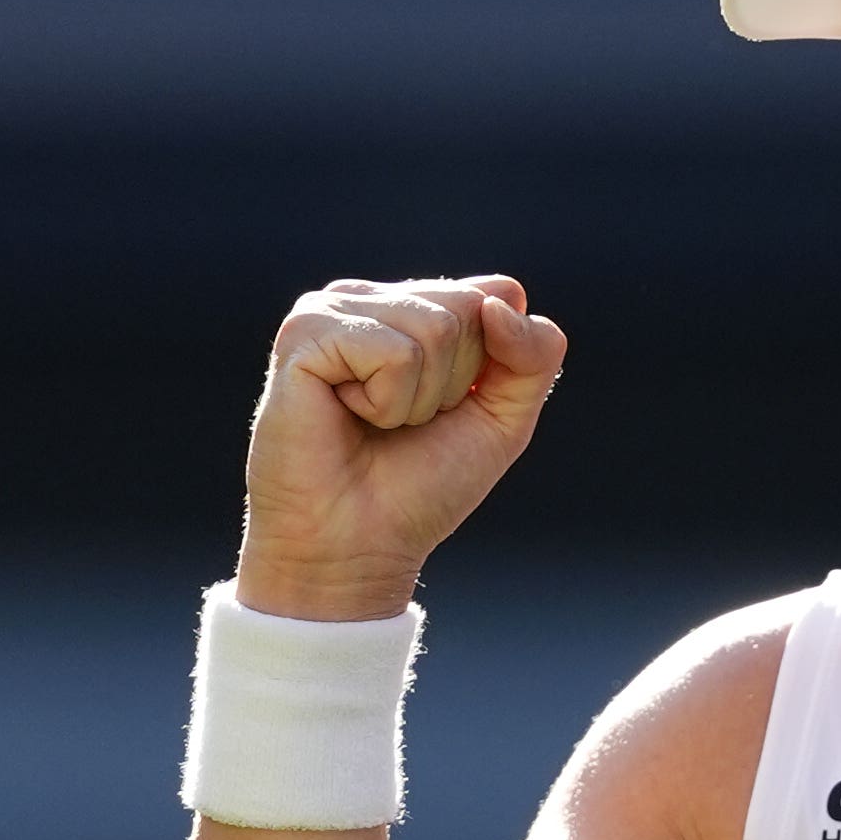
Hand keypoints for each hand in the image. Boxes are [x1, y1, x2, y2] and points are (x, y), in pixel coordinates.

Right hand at [234, 275, 568, 619]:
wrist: (357, 546)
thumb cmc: (422, 485)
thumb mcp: (506, 417)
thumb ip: (535, 354)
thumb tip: (497, 301)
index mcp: (416, 306)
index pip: (500, 294)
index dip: (498, 362)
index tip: (454, 408)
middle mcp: (374, 297)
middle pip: (472, 306)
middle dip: (458, 383)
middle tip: (407, 422)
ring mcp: (333, 308)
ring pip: (437, 328)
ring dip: (421, 398)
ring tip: (376, 421)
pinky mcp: (305, 332)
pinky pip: (395, 353)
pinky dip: (387, 402)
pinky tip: (347, 415)